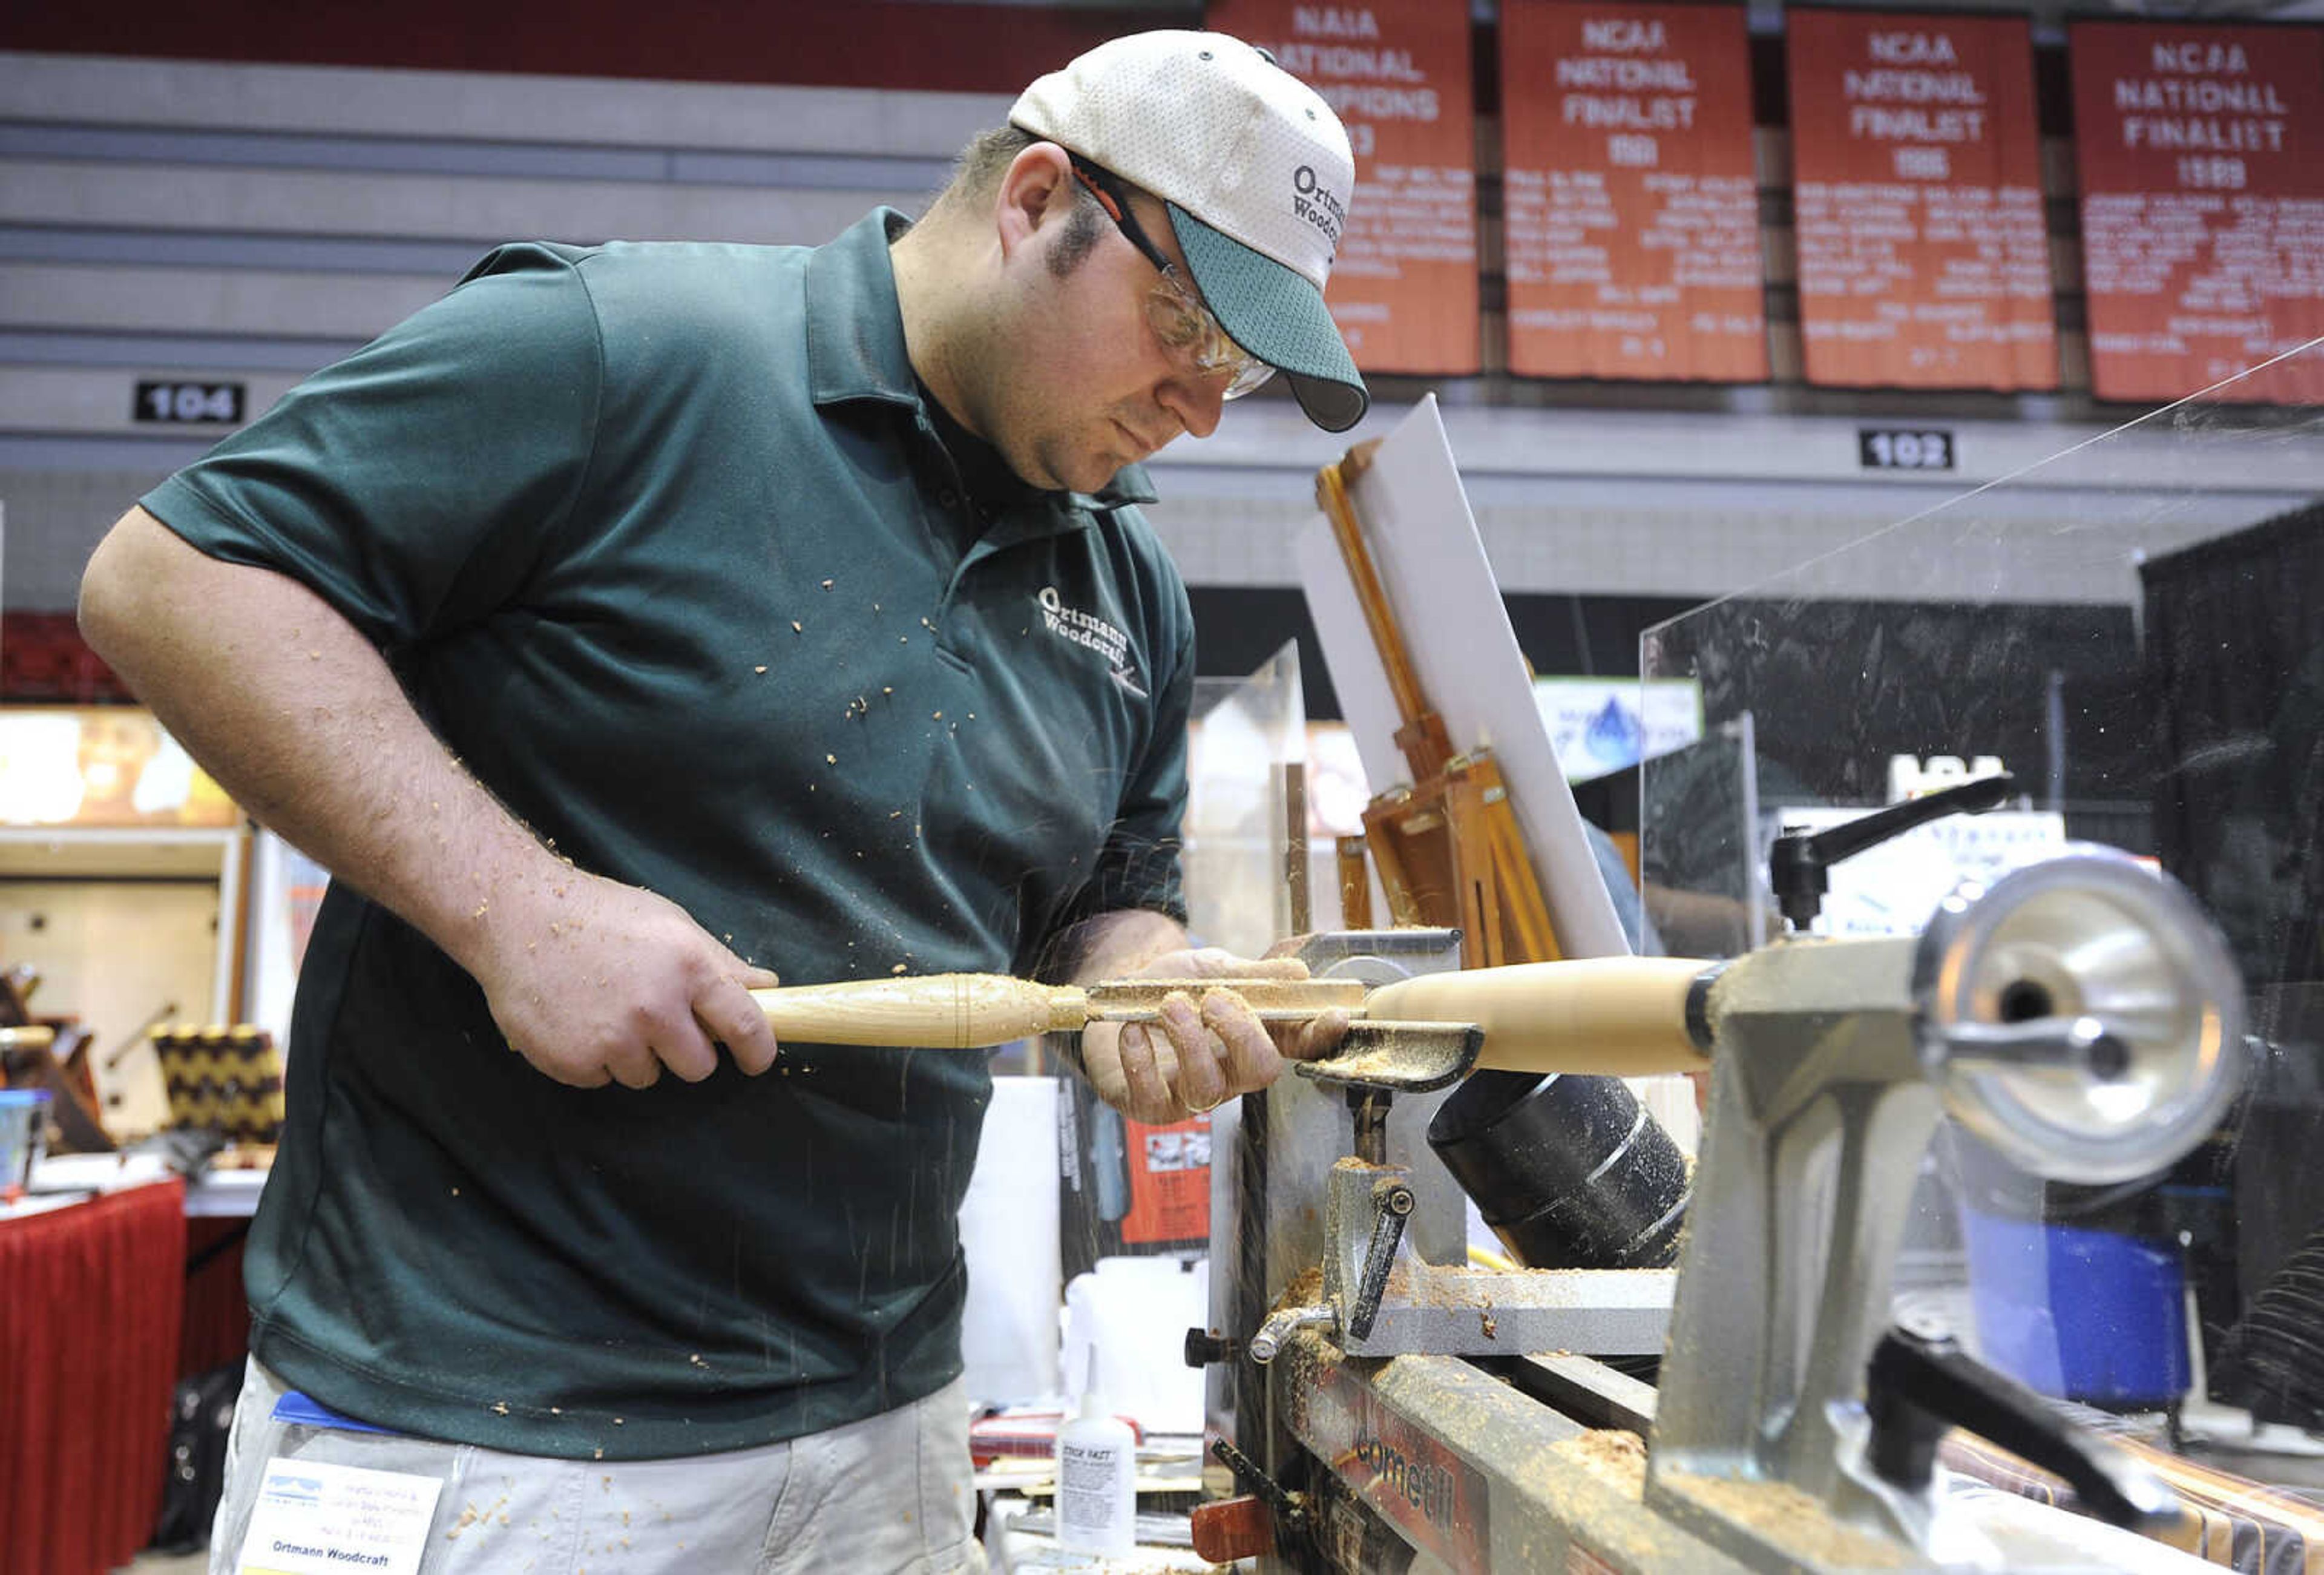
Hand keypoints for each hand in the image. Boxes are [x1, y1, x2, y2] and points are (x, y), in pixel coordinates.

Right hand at [466, 869, 781, 1088]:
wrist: (516, 915)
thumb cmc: (599, 914)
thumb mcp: (670, 924)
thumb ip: (720, 962)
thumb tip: (770, 987)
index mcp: (688, 967)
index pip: (746, 1026)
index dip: (759, 1050)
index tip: (756, 1060)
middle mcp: (654, 1007)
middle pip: (698, 1066)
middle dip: (686, 1051)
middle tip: (659, 1021)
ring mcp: (612, 1038)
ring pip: (648, 1077)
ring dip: (636, 1054)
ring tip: (608, 1011)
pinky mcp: (574, 1061)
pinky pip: (603, 1079)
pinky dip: (596, 1059)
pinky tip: (579, 1021)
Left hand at [1079, 946, 1349, 1123]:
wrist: (1112, 997)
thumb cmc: (1170, 987)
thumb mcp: (1211, 969)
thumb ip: (1250, 975)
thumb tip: (1297, 972)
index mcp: (1252, 1038)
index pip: (1299, 1046)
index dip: (1319, 1036)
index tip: (1333, 1016)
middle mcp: (1228, 1073)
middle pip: (1261, 1072)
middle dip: (1243, 1034)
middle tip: (1214, 999)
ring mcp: (1189, 1093)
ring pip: (1208, 1089)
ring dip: (1189, 1041)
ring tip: (1169, 1004)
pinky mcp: (1149, 1104)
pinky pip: (1152, 1097)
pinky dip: (1141, 1060)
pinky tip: (1133, 1030)